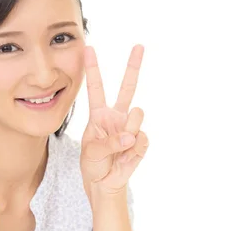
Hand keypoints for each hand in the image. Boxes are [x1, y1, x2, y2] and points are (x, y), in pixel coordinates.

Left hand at [80, 44, 149, 200]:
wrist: (104, 184)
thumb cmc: (92, 164)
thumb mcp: (91, 152)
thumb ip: (109, 142)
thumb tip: (131, 136)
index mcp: (99, 114)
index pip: (95, 87)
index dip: (93, 68)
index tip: (88, 48)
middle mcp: (116, 116)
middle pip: (127, 87)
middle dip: (133, 66)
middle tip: (139, 46)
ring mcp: (130, 127)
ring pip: (136, 115)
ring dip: (128, 130)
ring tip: (120, 145)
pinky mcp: (141, 141)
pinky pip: (141, 139)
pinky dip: (133, 150)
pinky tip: (126, 156)